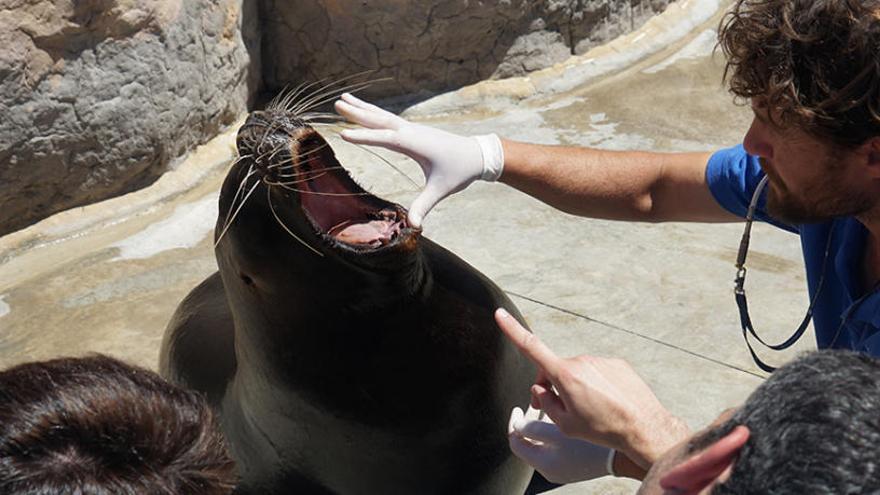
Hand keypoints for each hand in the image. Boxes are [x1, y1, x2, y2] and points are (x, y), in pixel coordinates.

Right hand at [334, 93, 503, 227]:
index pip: (384, 138)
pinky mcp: (414, 131)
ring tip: (344, 98)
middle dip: (357, 113)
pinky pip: (389, 119)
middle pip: (379, 120)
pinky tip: (366, 112)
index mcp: (414, 144)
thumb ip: (424, 206)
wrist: (477, 155)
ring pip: (383, 116)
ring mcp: (412, 129)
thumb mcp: (440, 190)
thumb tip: (414, 226)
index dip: (363, 137)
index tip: (343, 134)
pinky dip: (374, 114)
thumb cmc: (459, 172)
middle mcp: (411, 132)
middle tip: (336, 103)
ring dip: (363, 108)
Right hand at [495, 309, 689, 468]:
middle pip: (556, 370)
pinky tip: (607, 403)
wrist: (643, 428)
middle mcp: (581, 362)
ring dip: (577, 387)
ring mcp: (600, 361)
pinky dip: (596, 386)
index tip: (500, 313)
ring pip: (578, 372)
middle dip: (553, 386)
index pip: (531, 347)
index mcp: (564, 375)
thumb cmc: (602, 430)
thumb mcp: (565, 424)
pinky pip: (598, 373)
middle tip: (561, 410)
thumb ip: (546, 402)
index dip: (513, 330)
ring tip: (591, 410)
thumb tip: (540, 388)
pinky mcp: (616, 364)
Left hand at [508, 406, 614, 482]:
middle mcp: (550, 469)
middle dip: (528, 421)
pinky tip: (563, 416)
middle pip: (528, 442)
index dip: (514, 422)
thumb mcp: (558, 432)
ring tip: (548, 406)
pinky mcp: (572, 463)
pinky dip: (554, 430)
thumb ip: (533, 428)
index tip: (518, 407)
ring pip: (542, 442)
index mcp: (543, 464)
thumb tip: (517, 424)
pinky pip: (554, 445)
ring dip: (541, 424)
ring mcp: (561, 467)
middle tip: (534, 403)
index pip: (516, 443)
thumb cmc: (590, 443)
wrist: (622, 454)